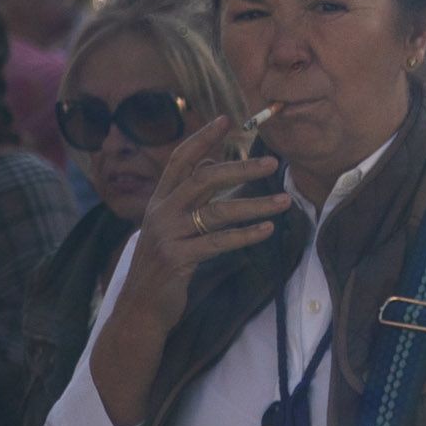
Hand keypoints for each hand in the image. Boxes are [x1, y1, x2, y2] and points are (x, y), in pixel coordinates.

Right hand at [130, 117, 290, 297]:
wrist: (140, 306)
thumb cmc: (162, 264)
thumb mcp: (169, 225)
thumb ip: (188, 198)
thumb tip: (208, 167)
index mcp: (160, 200)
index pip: (180, 161)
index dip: (201, 139)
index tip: (225, 119)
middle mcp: (161, 212)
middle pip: (203, 180)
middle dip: (239, 169)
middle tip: (272, 163)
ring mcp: (168, 235)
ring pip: (216, 212)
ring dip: (255, 205)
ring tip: (285, 202)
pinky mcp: (178, 258)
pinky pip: (218, 242)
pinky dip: (246, 235)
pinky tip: (268, 230)